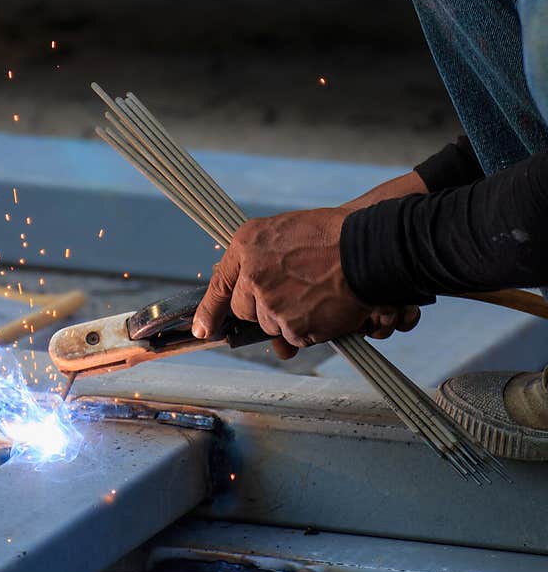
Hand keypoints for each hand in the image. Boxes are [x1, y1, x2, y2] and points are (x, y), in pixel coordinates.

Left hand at [192, 207, 369, 355]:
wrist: (368, 248)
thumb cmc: (333, 236)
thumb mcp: (285, 234)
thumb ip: (263, 264)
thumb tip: (255, 303)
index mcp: (246, 245)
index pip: (218, 285)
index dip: (209, 311)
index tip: (203, 329)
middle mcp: (252, 275)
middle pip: (245, 311)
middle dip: (264, 310)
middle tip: (293, 294)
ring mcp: (270, 302)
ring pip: (271, 325)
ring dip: (290, 319)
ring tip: (315, 294)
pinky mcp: (291, 325)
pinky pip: (295, 337)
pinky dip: (310, 329)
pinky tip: (325, 307)